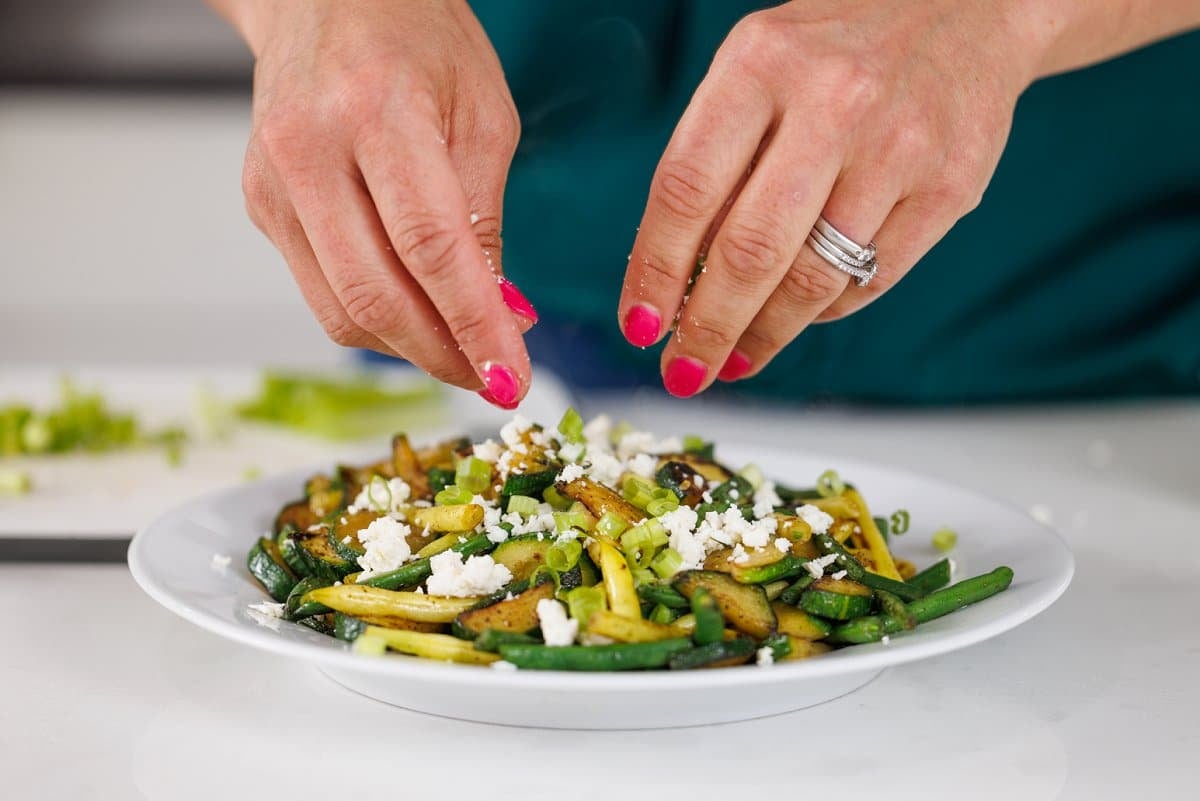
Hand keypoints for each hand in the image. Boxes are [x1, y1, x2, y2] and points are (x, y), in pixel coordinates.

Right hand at [222, 0, 532, 407]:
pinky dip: (378, 318)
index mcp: (375, 112)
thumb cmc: (416, 40)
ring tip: (464, 349)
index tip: (510, 378)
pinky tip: (420, 314)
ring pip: (342, 310)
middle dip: (443, 354)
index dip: (473, 325)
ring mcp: (272, 184)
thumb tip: (502, 317)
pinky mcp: (261, 206)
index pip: (430, 248)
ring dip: (411, 347)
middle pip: (375, 295)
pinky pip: (323, 292)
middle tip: (493, 377)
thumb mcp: (483, 116)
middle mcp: (308, 151)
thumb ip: (486, 222)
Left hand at [617, 0, 1045, 396]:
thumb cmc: (833, 51)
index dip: (655, 271)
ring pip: (813, 281)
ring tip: (733, 360)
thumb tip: (675, 278)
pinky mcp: (950, 187)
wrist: (963, 9)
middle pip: (750, 251)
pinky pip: (869, 281)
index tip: (640, 325)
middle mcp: (832, 102)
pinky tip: (796, 317)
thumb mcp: (756, 72)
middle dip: (707, 328)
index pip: (686, 190)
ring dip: (762, 336)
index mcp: (760, 63)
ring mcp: (898, 147)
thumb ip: (715, 161)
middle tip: (685, 370)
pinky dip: (822, 312)